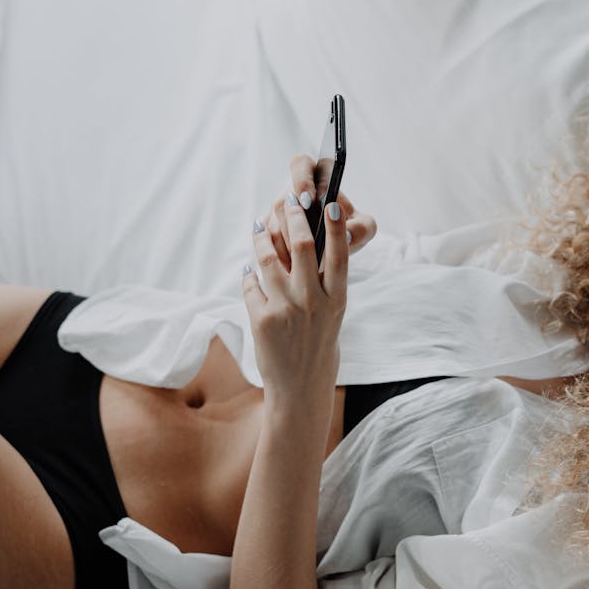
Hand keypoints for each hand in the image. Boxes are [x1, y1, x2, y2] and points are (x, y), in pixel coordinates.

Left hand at [241, 194, 349, 398]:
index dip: (335, 228)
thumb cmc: (319, 349)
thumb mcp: (332, 317)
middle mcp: (313, 302)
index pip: (339, 256)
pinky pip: (251, 285)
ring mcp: (286, 310)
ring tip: (259, 227)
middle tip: (288, 199)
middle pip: (303, 247)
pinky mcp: (261, 320)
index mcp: (336, 301)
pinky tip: (249, 269)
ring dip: (262, 238)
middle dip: (294, 217)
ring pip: (269, 259)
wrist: (300, 389)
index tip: (330, 204)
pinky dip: (249, 274)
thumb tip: (306, 250)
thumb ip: (323, 287)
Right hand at [263, 155, 377, 271]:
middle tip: (306, 242)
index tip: (309, 201)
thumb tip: (345, 234)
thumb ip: (361, 228)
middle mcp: (294, 190)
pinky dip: (278, 255)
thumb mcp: (364, 229)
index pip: (301, 165)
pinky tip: (291, 268)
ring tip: (301, 263)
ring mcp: (278, 210)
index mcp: (318, 177)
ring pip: (272, 223)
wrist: (337, 250)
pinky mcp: (267, 228)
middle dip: (293, 223)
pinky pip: (265, 240)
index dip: (301, 180)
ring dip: (286, 243)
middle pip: (284, 200)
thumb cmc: (351, 231)